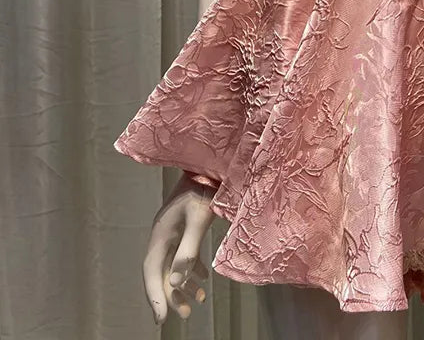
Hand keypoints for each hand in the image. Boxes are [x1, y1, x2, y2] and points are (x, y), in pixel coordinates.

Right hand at [142, 172, 215, 323]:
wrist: (211, 166)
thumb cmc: (205, 190)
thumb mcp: (199, 220)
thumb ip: (188, 250)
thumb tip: (175, 281)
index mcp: (160, 234)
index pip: (152, 271)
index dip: (155, 295)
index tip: (161, 318)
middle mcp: (162, 235)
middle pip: (161, 271)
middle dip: (171, 294)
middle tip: (184, 314)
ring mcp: (172, 231)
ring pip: (172, 265)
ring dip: (183, 284)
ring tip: (198, 302)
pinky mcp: (183, 228)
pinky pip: (183, 255)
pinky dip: (192, 269)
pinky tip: (203, 281)